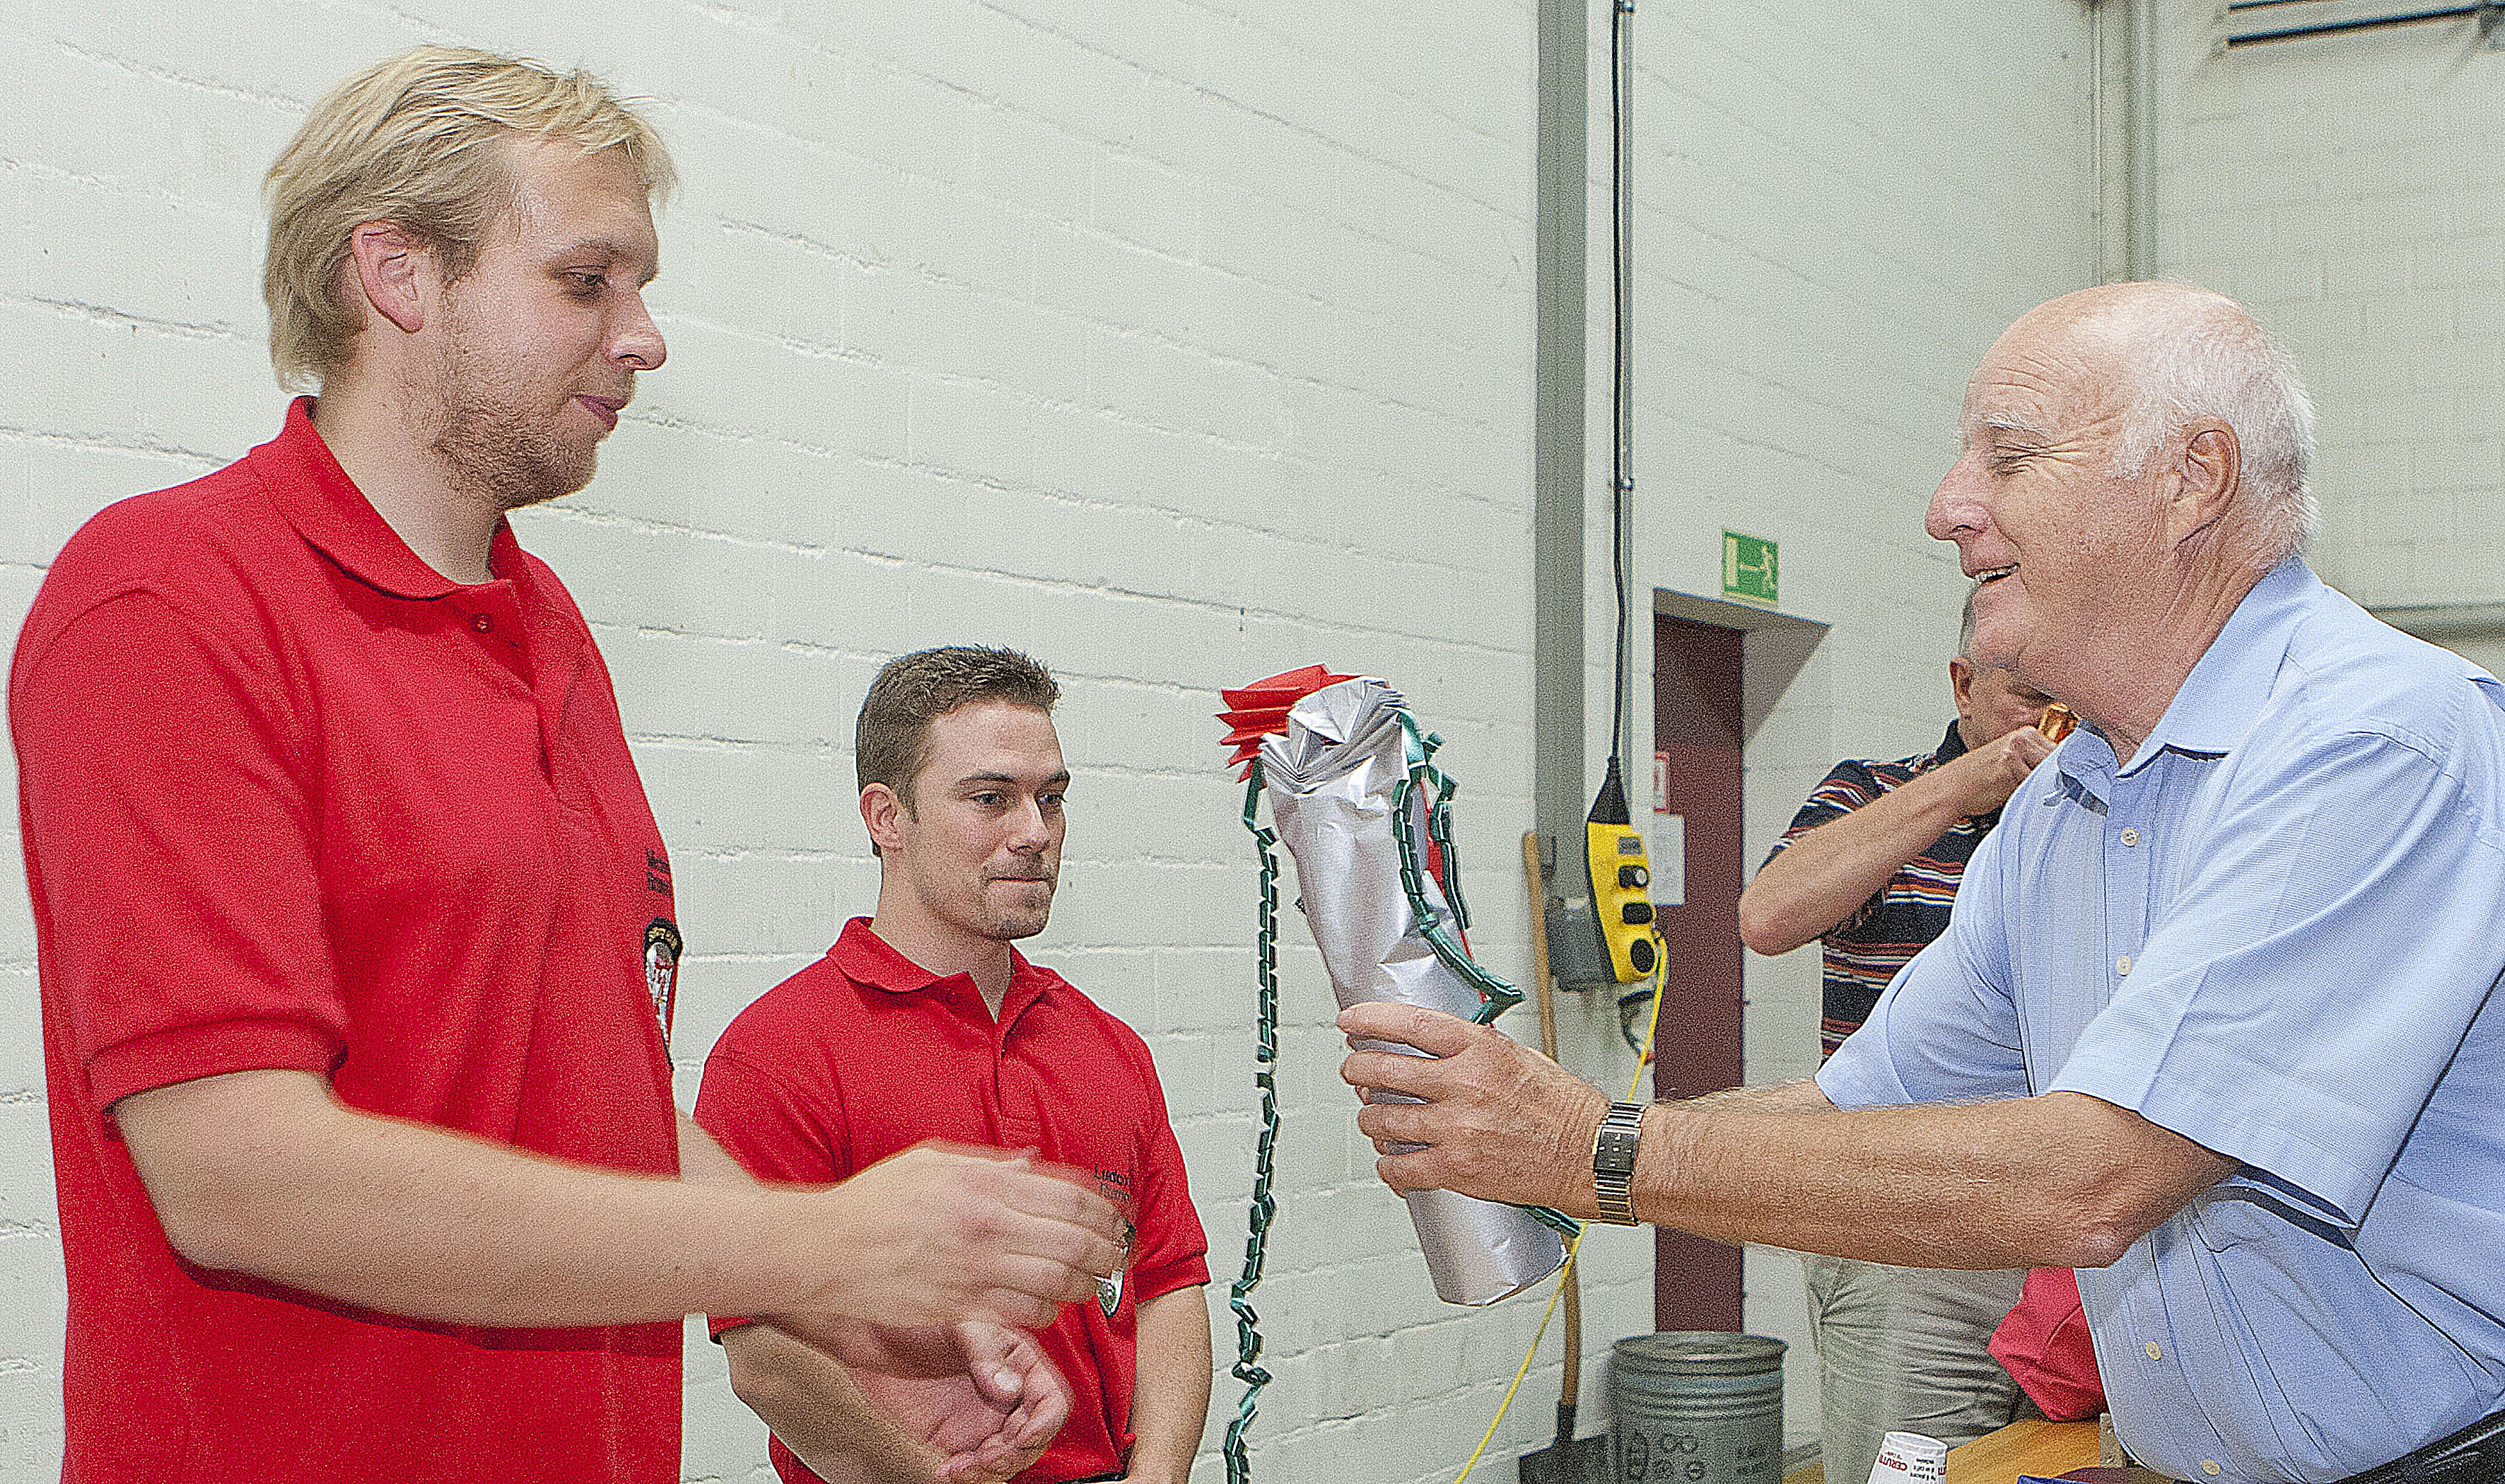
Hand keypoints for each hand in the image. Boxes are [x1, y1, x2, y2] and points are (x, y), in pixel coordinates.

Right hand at [790, 1142, 1123, 1330]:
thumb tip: (1033, 1163)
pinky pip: (1022, 1313)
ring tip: (1090, 1284)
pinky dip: (1046, 1311)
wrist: (823, 1248)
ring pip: (1056, 1284)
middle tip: (1116, 1258)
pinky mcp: (958, 1306)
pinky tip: (1048, 1305)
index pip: (1070, 1196)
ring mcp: (972, 1269)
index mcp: (983, 1183)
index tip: (1117, 1221)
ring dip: (1083, 1287)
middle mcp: (985, 1225)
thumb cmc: (874, 1201)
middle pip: (1074, 1242)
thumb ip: (990, 1164)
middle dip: (1107, 1253)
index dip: (1105, 1213)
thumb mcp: (933, 1162)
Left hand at [848, 1322, 1070, 1483]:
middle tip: (986, 1455)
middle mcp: (1008, 1393)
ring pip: (1007, 1459)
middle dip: (1014, 1454)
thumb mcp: (959, 1324)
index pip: (1052, 1400)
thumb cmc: (920, 1318)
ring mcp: (984, 1418)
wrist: (876, 1336)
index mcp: (1020, 1361)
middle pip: (1033, 1438)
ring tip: (961, 1466)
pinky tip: (946, 1470)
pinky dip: (966, 1477)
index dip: (1044, 1423)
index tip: (1022, 1436)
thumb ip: (986, 1354)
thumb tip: (1009, 1389)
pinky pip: (974, 1468)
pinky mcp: (957, 1439)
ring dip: (990, 1471)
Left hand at [1337, 1003, 1609, 1216]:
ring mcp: (1456, 1129)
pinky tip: (1392, 1161)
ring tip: (1373, 1117)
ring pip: (1383, 1120)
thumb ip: (1473, 1049)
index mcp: (1480, 1049)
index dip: (1370, 1020)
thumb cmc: (1563, 1108)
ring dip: (1369, 1119)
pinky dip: (1389, 1165)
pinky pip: (1400, 1167)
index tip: (1351, 1021)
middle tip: (1354, 1071)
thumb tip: (1432, 1045)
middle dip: (1357, 1069)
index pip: (1409, 1024)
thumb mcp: (1519, 1056)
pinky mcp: (1456, 1169)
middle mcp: (1464, 1085)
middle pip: (1383, 1070)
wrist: (1590, 1154)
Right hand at [1938, 726, 2054, 817]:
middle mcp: (2021, 738)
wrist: (1951, 788)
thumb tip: (2067, 774)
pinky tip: (2011, 794)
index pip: (2060, 751)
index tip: (2057, 782)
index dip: (2062, 770)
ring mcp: (2015, 751)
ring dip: (2041, 787)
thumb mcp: (2012, 762)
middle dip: (2053, 779)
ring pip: (2048, 774)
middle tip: (2035, 790)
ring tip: (2019, 791)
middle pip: (2058, 761)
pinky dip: (2028, 794)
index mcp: (2025, 734)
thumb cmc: (1981, 779)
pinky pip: (2033, 785)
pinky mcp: (2009, 767)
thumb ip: (2036, 762)